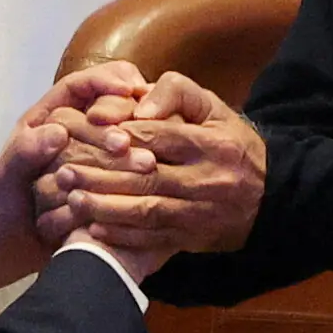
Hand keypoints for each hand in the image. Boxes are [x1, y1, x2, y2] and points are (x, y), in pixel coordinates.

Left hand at [0, 62, 153, 291]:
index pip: (81, 86)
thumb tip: (58, 133)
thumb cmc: (0, 204)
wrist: (5, 247)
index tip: (128, 89)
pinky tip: (147, 186)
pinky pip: (127, 175)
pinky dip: (137, 178)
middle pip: (110, 111)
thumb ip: (26, 151)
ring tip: (147, 163)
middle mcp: (76, 135)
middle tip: (133, 141)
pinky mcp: (105, 187)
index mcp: (51, 119)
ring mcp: (93, 161)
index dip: (105, 80)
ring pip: (125, 141)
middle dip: (126, 118)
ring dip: (137, 148)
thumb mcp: (6, 176)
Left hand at [39, 71, 266, 253]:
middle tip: (65, 168)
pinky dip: (122, 235)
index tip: (88, 130)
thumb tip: (140, 104)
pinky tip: (93, 229)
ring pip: (147, 211)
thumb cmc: (229, 141)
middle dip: (102, 174)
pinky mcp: (193, 238)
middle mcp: (209, 180)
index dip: (121, 134)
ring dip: (105, 207)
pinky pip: (153, 239)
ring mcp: (201, 213)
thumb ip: (175, 93)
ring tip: (72, 197)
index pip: (160, 136)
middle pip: (148, 177)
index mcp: (213, 143)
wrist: (268, 194)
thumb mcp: (212, 106)